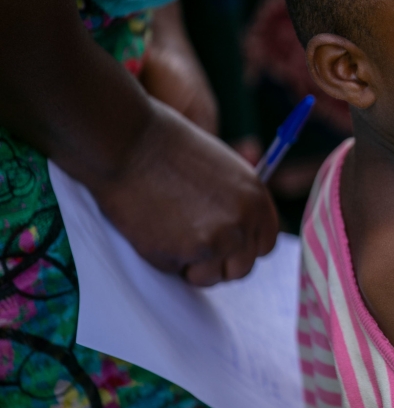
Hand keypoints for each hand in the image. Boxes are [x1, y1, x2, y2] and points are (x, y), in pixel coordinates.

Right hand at [0, 0, 276, 286]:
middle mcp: (254, 206)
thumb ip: (229, 177)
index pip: (265, 233)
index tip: (207, 221)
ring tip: (165, 219)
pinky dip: (176, 264)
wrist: (113, 130)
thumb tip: (254, 179)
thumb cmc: (152, 134)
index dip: (236, 235)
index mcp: (254, 183)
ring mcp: (230, 226)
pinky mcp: (202, 241)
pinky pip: (197, 277)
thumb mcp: (202, 150)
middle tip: (180, 220)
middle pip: (249, 258)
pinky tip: (156, 227)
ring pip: (224, 272)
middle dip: (216, 250)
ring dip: (194, 258)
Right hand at [90, 100, 279, 285]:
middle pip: (242, 268)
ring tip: (171, 234)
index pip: (266, 245)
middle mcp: (241, 223)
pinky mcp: (181, 255)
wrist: (130, 144)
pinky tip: (153, 229)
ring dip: (192, 266)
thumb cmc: (170, 149)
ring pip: (210, 277)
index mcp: (256, 199)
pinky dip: (164, 259)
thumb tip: (240, 233)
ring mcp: (214, 242)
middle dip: (219, 264)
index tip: (228, 248)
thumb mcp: (224, 170)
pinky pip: (177, 272)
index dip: (244, 249)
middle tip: (195, 249)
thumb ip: (239, 204)